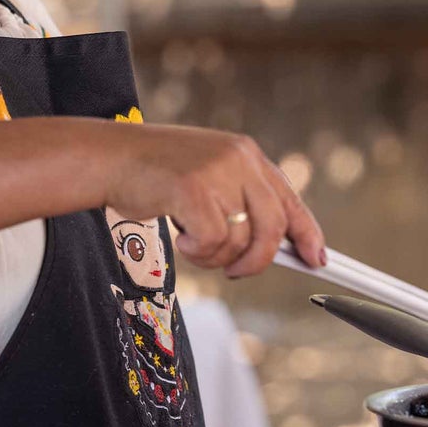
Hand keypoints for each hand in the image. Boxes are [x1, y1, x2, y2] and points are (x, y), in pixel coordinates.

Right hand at [103, 123, 325, 276]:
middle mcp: (239, 159)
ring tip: (191, 244)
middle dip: (258, 261)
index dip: (308, 233)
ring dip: (215, 258)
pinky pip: (213, 242)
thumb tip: (273, 245)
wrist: (110, 158)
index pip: (290, 200)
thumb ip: (240, 201)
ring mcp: (218, 172)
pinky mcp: (194, 189)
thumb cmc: (155, 174)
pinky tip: (179, 237)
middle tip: (235, 272)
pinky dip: (196, 251)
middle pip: (273, 228)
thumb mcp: (209, 177)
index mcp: (246, 154)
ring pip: (241, 241)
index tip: (318, 259)